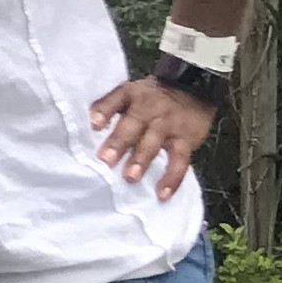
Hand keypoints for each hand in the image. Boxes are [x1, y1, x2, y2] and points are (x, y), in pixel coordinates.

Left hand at [90, 77, 219, 196]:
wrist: (193, 89)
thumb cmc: (151, 98)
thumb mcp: (131, 94)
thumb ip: (111, 108)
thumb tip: (88, 130)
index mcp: (131, 95)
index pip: (115, 99)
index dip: (104, 111)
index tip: (94, 124)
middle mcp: (149, 108)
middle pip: (133, 123)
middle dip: (119, 141)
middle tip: (106, 160)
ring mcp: (168, 124)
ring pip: (154, 142)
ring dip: (141, 159)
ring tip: (130, 177)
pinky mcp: (186, 140)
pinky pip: (180, 160)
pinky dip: (172, 178)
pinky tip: (162, 194)